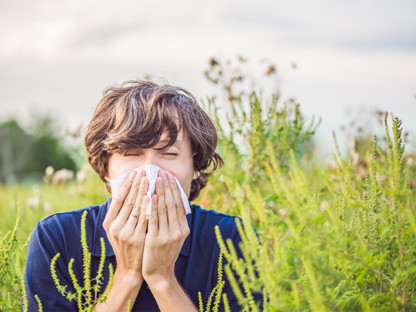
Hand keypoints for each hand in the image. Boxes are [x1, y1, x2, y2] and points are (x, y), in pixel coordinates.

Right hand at [103, 169, 148, 279]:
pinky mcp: (137, 238)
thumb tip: (127, 191)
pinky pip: (144, 219)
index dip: (126, 185)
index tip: (134, 173)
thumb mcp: (118, 229)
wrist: (131, 269)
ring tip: (149, 179)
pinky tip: (152, 197)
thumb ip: (121, 213)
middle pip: (127, 201)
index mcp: (109, 223)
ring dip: (143, 192)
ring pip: (136, 208)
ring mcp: (125, 233)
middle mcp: (115, 227)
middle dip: (136, 185)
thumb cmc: (127, 245)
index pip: (118, 199)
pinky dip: (148, 207)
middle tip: (143, 171)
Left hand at [142, 170, 189, 285]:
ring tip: (155, 179)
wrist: (159, 273)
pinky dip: (152, 206)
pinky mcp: (156, 239)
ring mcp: (168, 235)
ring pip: (164, 209)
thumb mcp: (174, 236)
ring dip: (159, 192)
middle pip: (172, 203)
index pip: (179, 204)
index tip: (169, 176)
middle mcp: (178, 230)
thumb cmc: (164, 252)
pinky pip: (154, 219)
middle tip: (162, 172)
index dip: (174, 189)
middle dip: (167, 186)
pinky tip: (150, 196)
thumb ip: (174, 221)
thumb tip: (171, 201)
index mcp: (183, 228)